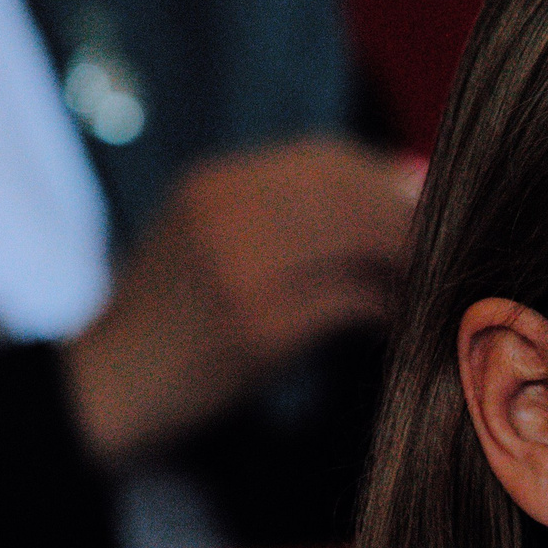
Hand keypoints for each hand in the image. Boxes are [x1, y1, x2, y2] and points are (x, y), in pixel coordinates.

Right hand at [64, 136, 420, 464]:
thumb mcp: (211, 239)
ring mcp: (239, 267)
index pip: (325, 158)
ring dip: (406, 265)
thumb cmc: (176, 319)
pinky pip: (354, 301)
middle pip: (352, 194)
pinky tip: (396, 326)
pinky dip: (387, 311)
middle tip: (442, 255)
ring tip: (425, 289)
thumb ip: (291, 210)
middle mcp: (224, 212)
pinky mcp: (258, 326)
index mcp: (214, 183)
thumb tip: (407, 185)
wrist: (105, 390)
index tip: (419, 214)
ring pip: (361, 240)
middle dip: (407, 223)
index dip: (385, 183)